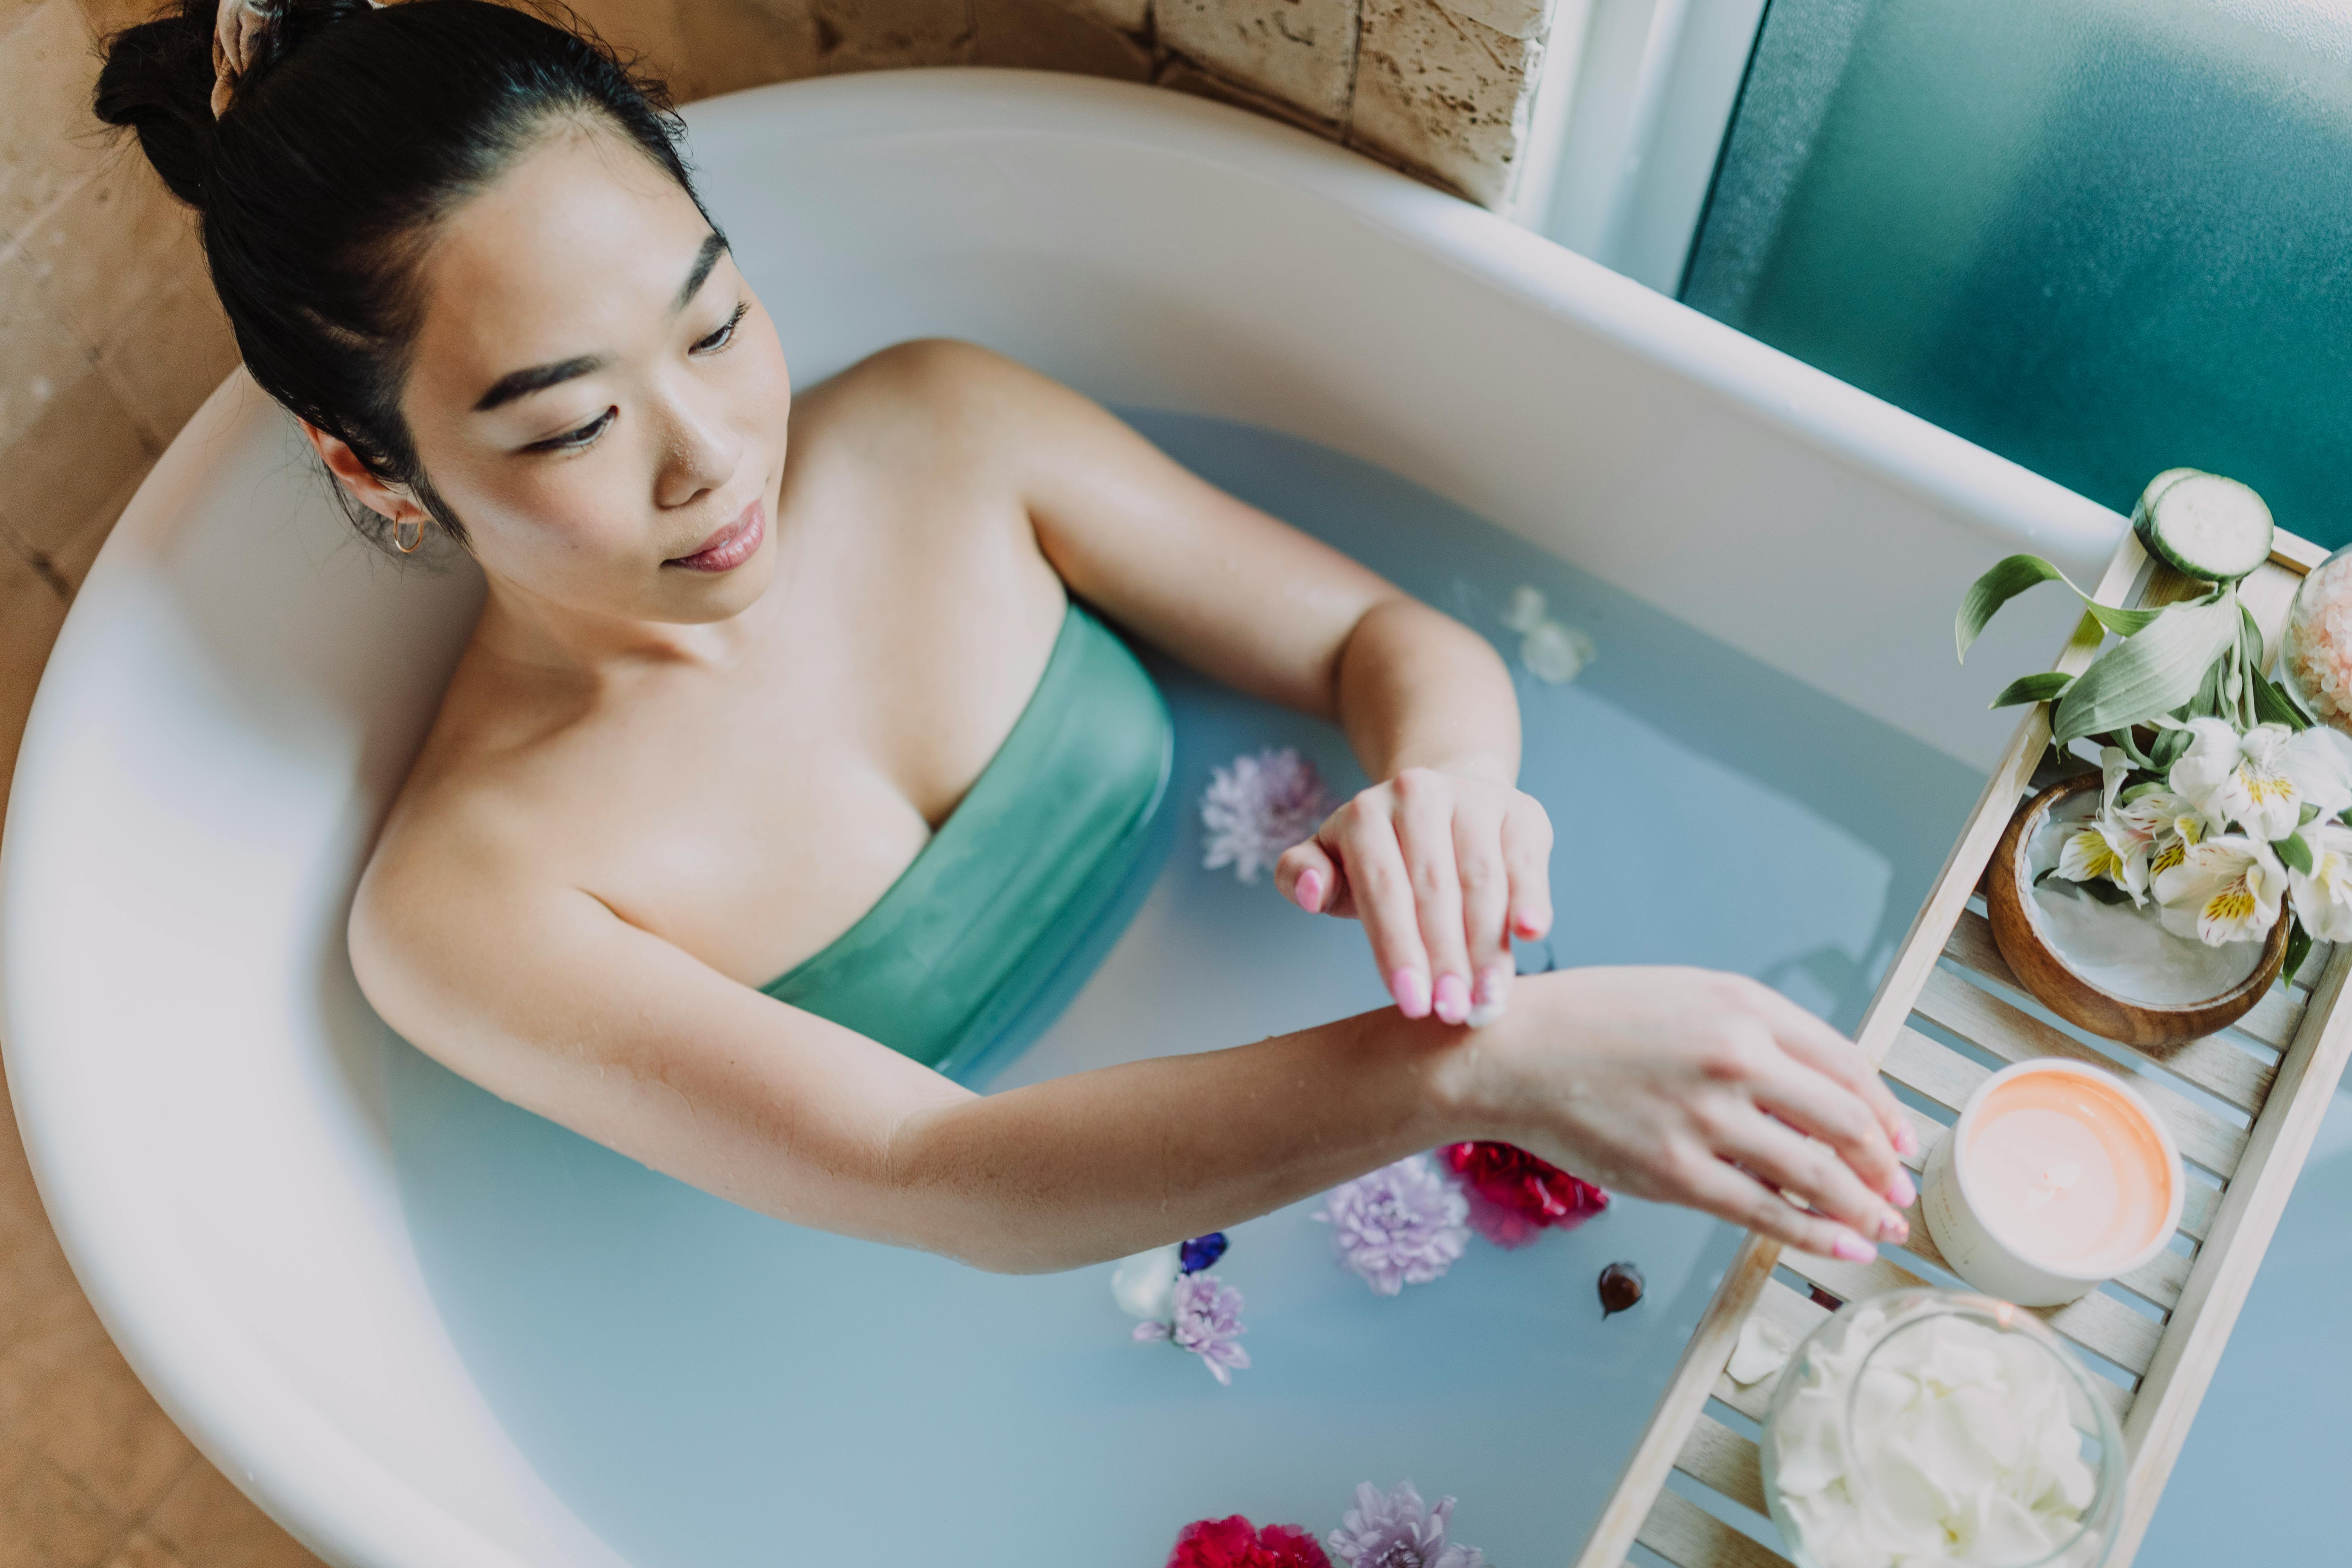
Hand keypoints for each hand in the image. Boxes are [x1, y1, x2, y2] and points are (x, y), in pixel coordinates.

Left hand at [1275, 763, 1552, 1025]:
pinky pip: (1527, 862)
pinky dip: (1532, 898)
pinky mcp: (1521, 812)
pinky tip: (1533, 935)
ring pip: (1482, 882)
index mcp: (1365, 813)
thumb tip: (1311, 891)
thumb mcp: (1331, 860)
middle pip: (1434, 889)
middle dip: (1444, 959)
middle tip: (1451, 1012)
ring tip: (1487, 1000)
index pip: (1382, 888)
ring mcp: (1474, 799)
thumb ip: (1300, 874)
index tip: (1411, 1004)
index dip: (1397, 948)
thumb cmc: (1381, 855)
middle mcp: (1418, 794)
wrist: (1444, 802)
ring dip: (1487, 947)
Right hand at [1456, 966, 1920, 1257]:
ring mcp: (1705, 1117)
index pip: (1847, 1065)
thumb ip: (1753, 1034)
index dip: (1886, 1112)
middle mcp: (1734, 1056)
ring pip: (1816, 1173)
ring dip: (1863, 1208)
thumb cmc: (1591, 1022)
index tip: (1902, 1141)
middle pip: (1847, 1121)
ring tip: (1883, 1228)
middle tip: (1900, 1191)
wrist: (1509, 1052)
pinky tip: (1841, 1246)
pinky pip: (1766, 1213)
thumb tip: (1818, 1096)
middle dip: (1885, 1166)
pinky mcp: (1674, 1172)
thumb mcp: (1684, 998)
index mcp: (1742, 1006)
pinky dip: (1815, 1235)